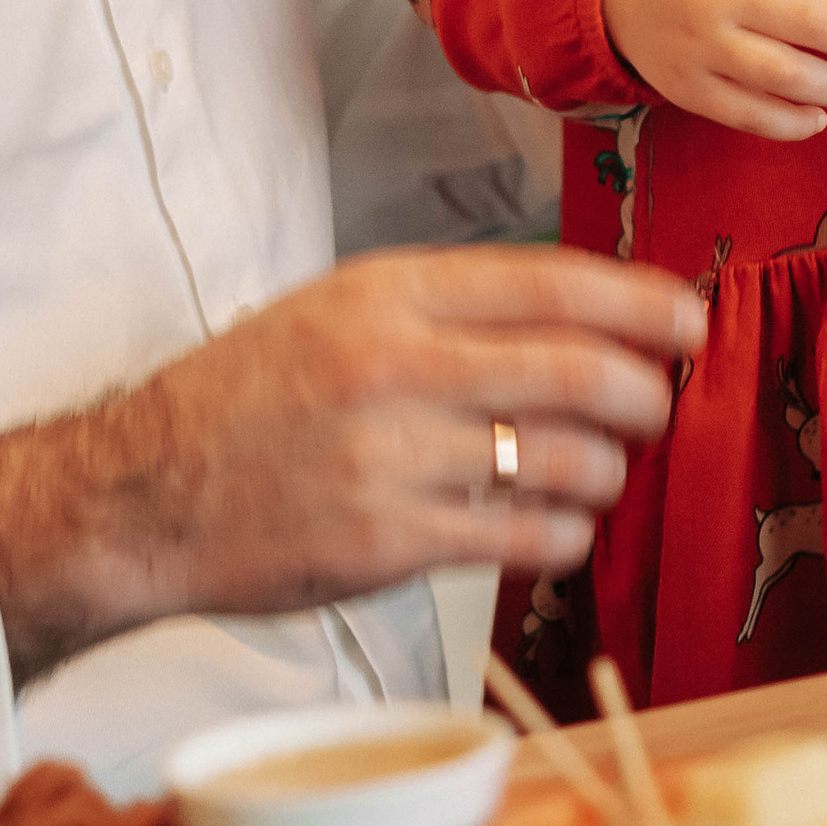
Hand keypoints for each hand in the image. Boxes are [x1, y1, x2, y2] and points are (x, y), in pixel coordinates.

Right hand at [0, 244, 709, 685]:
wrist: (138, 494)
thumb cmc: (247, 397)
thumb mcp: (337, 309)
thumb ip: (446, 307)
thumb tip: (577, 314)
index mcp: (387, 293)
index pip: (550, 282)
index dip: (638, 302)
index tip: (688, 318)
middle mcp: (394, 366)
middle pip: (576, 369)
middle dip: (642, 390)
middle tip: (657, 402)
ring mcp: (391, 457)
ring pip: (562, 459)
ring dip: (606, 468)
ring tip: (600, 470)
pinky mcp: (386, 543)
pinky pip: (522, 537)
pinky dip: (564, 534)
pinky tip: (560, 527)